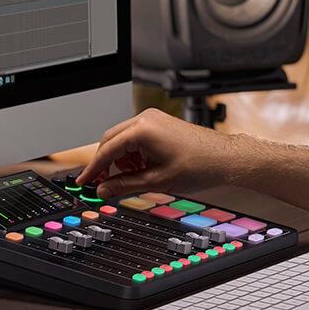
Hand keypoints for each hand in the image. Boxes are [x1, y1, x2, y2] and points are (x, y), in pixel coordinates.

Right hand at [76, 108, 243, 198]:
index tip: (84, 181)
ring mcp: (152, 119)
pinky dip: (132, 154)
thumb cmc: (199, 165)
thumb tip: (104, 190)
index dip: (93, 168)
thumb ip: (125, 185)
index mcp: (142, 129)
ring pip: (122, 140)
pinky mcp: (158, 123)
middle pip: (110, 141)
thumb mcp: (156, 181)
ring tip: (133, 178)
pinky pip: (134, 138)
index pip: (106, 150)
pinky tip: (142, 169)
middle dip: (106, 164)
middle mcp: (145, 119)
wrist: (223, 158)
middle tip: (103, 184)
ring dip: (120, 160)